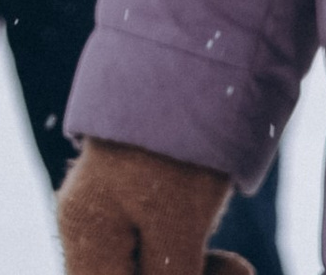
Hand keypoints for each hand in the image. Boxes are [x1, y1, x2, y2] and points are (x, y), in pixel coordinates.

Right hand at [57, 139, 244, 274]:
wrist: (192, 71)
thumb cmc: (177, 152)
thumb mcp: (177, 231)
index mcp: (84, 233)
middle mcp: (89, 228)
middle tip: (238, 273)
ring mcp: (113, 216)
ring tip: (241, 271)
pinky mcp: (142, 209)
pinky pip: (161, 261)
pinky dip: (195, 269)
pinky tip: (231, 266)